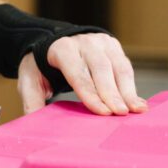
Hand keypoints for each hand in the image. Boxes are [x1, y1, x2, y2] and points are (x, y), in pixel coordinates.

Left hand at [17, 34, 147, 115]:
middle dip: (112, 93)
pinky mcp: (113, 46)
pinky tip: (137, 104)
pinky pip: (125, 67)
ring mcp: (101, 42)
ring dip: (127, 91)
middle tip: (120, 113)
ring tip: (135, 111)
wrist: (52, 42)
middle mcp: (84, 42)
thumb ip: (32, 101)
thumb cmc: (42, 66)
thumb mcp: (30, 80)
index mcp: (62, 49)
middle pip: (101, 69)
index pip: (77, 72)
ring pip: (118, 67)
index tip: (102, 112)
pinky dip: (132, 87)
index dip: (90, 93)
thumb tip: (34, 125)